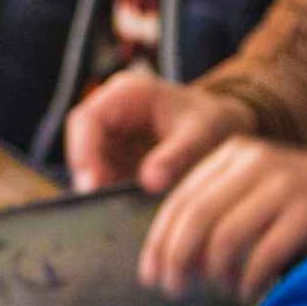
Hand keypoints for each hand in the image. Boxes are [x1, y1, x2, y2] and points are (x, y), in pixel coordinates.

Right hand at [64, 70, 252, 194]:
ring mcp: (113, 137)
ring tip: (118, 212)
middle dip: (89, 175)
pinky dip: (111, 195)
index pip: (87, 120)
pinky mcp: (118, 159)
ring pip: (89, 165)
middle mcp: (112, 112)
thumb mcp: (201, 135)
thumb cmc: (213, 122)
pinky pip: (104, 178)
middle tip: (102, 206)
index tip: (94, 184)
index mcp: (128, 93)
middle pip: (81, 144)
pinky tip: (126, 211)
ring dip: (100, 189)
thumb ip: (177, 156)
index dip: (83, 152)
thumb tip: (150, 181)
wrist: (225, 128)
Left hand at [142, 140, 306, 297]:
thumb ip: (219, 210)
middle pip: (196, 217)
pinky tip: (250, 292)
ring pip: (225, 237)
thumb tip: (169, 260)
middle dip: (177, 260)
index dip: (159, 242)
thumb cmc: (305, 206)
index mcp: (234, 153)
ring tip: (220, 291)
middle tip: (173, 290)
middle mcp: (255, 161)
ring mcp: (284, 182)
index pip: (180, 199)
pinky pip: (262, 254)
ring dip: (215, 274)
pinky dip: (249, 280)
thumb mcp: (257, 193)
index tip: (150, 275)